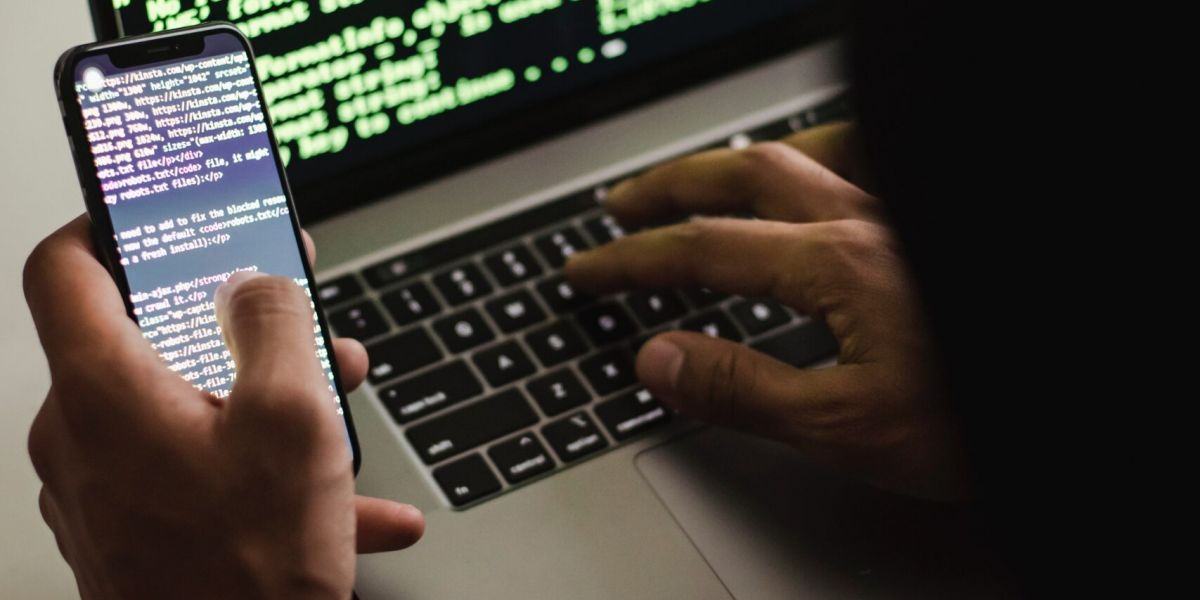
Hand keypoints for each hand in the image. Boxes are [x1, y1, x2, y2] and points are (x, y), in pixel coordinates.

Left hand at [24, 217, 423, 598]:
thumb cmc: (249, 571)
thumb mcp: (293, 419)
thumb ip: (275, 324)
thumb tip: (257, 281)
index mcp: (105, 393)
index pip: (64, 268)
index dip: (108, 222)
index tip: (154, 212)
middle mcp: (83, 439)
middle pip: (148, 342)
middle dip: (236, 325)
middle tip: (296, 317)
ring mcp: (101, 493)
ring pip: (183, 410)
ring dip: (262, 399)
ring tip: (337, 412)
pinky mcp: (129, 532)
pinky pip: (196, 474)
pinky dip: (260, 470)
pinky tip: (342, 499)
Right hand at [565, 124, 964, 499]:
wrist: (1082, 408)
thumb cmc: (980, 418)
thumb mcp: (847, 427)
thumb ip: (745, 389)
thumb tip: (659, 359)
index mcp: (838, 266)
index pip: (705, 251)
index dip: (633, 260)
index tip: (588, 269)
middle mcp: (868, 222)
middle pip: (744, 176)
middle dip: (670, 189)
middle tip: (622, 207)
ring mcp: (902, 216)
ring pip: (804, 153)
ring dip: (736, 163)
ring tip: (701, 179)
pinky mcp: (926, 230)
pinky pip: (864, 161)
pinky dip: (818, 157)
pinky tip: (812, 176)